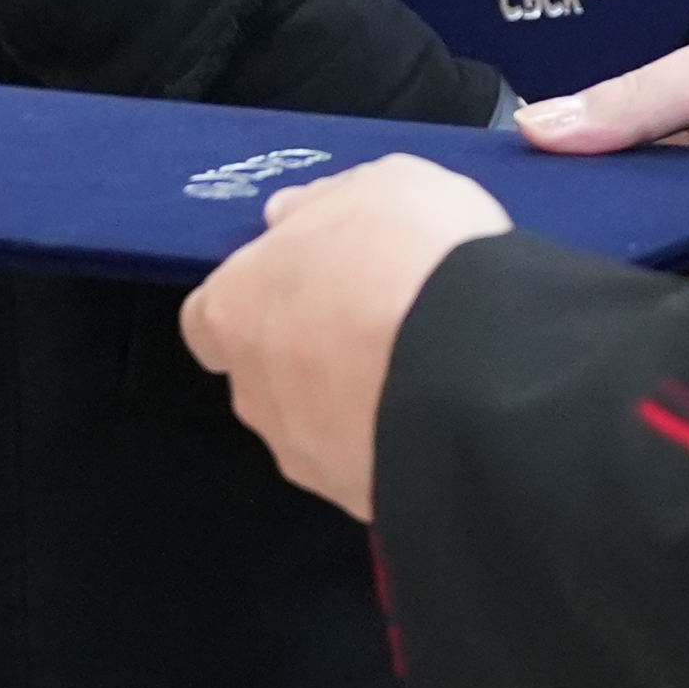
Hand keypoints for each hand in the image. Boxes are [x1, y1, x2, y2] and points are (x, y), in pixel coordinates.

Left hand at [180, 154, 513, 518]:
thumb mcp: (380, 185)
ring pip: (321, 429)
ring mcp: (307, 458)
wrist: (478, 366)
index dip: (256, 300)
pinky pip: (372, 468)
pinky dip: (399, 447)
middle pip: (268, 375)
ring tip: (427, 371)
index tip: (307, 285)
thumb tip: (290, 216)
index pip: (210, 318)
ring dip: (358, 404)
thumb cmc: (411, 260)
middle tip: (380, 324)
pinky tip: (446, 417)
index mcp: (234, 310)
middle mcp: (255, 393)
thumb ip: (323, 202)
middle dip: (313, 356)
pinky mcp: (361, 502)